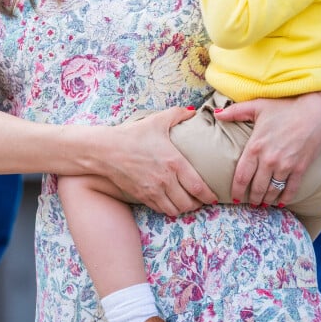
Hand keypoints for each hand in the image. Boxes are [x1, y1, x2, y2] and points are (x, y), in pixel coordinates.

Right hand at [101, 107, 217, 215]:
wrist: (106, 150)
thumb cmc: (133, 134)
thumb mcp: (157, 120)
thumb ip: (178, 114)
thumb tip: (193, 111)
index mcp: (174, 162)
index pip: (198, 186)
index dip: (209, 196)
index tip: (214, 197)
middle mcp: (165, 180)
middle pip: (189, 203)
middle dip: (198, 204)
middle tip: (202, 200)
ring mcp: (153, 191)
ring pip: (176, 210)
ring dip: (184, 209)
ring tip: (188, 203)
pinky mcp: (142, 197)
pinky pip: (161, 210)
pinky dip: (169, 209)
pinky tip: (171, 202)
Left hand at [216, 92, 320, 204]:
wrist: (315, 112)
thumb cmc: (285, 108)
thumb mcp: (258, 106)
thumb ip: (236, 111)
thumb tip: (217, 114)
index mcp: (255, 146)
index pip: (241, 176)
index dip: (237, 190)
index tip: (234, 198)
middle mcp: (269, 159)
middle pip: (257, 188)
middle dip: (252, 198)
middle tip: (250, 203)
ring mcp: (285, 166)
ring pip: (272, 191)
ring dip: (266, 200)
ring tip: (262, 203)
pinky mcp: (300, 169)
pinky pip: (290, 190)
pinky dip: (285, 199)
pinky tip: (280, 202)